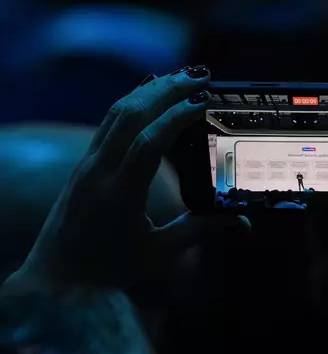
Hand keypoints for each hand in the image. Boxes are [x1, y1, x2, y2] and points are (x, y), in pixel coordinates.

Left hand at [6, 66, 232, 289]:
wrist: (58, 279)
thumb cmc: (109, 269)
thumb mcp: (158, 252)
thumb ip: (201, 230)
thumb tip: (243, 222)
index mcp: (119, 193)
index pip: (147, 143)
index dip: (176, 117)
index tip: (203, 100)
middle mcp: (98, 171)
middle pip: (129, 115)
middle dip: (166, 89)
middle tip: (200, 74)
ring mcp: (87, 164)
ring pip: (116, 113)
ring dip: (148, 89)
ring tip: (179, 75)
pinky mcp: (84, 164)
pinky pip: (108, 123)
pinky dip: (131, 102)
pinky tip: (147, 93)